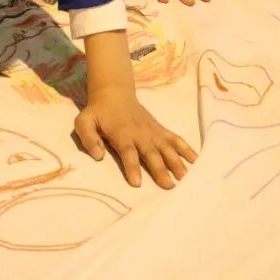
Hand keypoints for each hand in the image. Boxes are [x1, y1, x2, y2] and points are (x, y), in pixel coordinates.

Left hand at [74, 85, 196, 188]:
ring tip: (185, 178)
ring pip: (167, 148)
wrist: (115, 93)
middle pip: (151, 153)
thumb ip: (87, 137)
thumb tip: (97, 156)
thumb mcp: (84, 121)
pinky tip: (195, 161)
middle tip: (168, 186)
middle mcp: (140, 133)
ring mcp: (153, 131)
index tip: (137, 183)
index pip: (128, 152)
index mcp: (121, 133)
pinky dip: (186, 149)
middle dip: (160, 169)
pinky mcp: (160, 130)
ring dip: (177, 162)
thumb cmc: (98, 112)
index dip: (132, 167)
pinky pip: (175, 139)